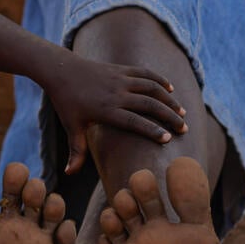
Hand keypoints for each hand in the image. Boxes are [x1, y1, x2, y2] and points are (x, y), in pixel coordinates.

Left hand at [45, 60, 187, 174]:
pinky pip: (145, 73)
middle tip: (183, 128)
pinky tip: (170, 89)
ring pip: (151, 87)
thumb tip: (69, 174)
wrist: (61, 70)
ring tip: (182, 112)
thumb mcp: (70, 127)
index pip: (133, 121)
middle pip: (149, 104)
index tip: (168, 139)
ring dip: (169, 99)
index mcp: (105, 110)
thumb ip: (75, 151)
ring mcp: (120, 79)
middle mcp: (116, 94)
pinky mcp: (121, 69)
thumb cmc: (66, 102)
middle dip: (169, 117)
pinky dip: (159, 80)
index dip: (151, 130)